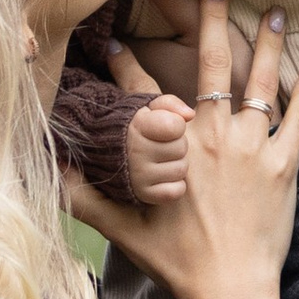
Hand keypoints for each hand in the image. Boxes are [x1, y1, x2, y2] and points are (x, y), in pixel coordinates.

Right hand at [67, 0, 298, 298]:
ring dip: (268, 43)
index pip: (142, 91)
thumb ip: (86, 200)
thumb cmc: (176, 262)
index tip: (112, 39)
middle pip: (211, 65)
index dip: (123, 62)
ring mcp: (251, 147)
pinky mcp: (284, 165)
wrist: (230, 289)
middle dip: (213, 19)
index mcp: (171, 146)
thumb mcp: (122, 231)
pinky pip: (297, 118)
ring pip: (260, 81)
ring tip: (274, 11)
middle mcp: (211, 136)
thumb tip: (49, 177)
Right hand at [123, 90, 190, 204]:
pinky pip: (176, 191)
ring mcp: (139, 175)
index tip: (166, 127)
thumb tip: (189, 114)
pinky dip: (174, 185)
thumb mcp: (149, 108)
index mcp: (138, 126)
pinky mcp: (144, 194)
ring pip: (181, 169)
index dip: (177, 125)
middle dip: (177, 144)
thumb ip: (170, 104)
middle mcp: (136, 151)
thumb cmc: (139, 127)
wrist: (109, 152)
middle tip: (163, 144)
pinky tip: (163, 176)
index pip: (175, 126)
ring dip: (176, 164)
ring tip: (162, 159)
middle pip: (182, 148)